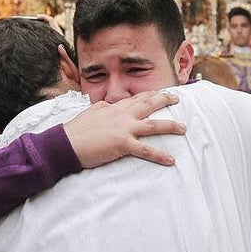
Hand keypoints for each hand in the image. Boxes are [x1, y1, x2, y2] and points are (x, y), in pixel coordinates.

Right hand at [64, 91, 183, 168]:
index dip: (150, 94)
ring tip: (183, 128)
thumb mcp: (91, 112)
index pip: (136, 98)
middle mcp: (122, 115)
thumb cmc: (76, 130)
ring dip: (170, 126)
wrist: (66, 143)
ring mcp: (124, 128)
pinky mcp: (123, 144)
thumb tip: (109, 105)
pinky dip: (160, 155)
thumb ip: (103, 107)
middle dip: (165, 100)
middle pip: (148, 104)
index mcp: (114, 107)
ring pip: (153, 125)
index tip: (160, 92)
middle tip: (177, 98)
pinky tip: (171, 160)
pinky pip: (146, 150)